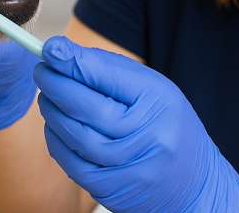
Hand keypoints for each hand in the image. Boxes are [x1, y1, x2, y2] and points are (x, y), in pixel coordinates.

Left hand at [33, 36, 238, 212]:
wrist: (196, 186)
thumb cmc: (167, 127)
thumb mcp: (153, 91)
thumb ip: (110, 71)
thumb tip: (63, 53)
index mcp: (159, 100)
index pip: (108, 76)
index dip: (74, 61)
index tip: (50, 48)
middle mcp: (148, 134)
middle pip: (88, 106)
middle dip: (57, 85)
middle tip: (42, 71)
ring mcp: (130, 166)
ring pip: (75, 135)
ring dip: (52, 112)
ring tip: (47, 97)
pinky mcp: (113, 190)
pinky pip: (72, 163)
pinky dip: (56, 141)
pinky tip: (55, 127)